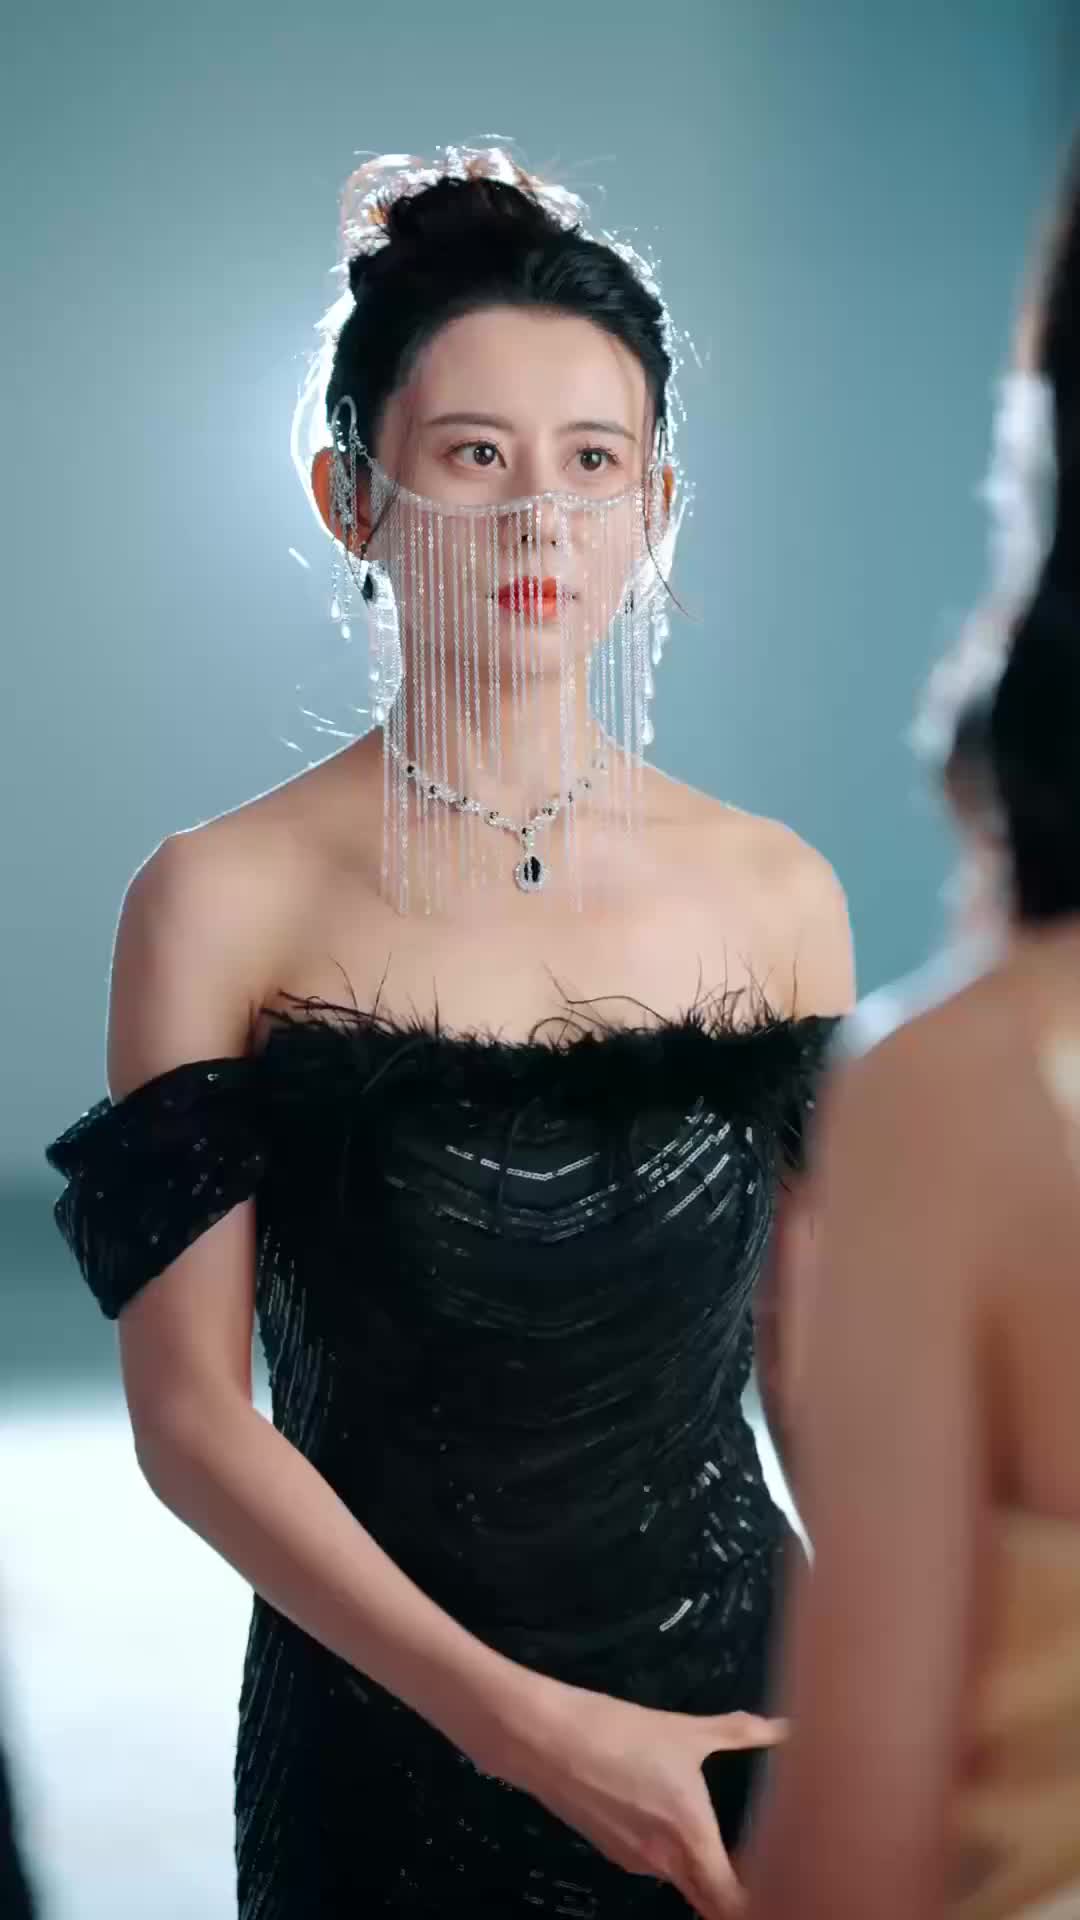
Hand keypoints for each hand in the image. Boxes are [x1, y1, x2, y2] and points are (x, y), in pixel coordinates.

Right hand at [493, 1681, 786, 1917]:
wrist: (545, 1740)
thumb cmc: (621, 1734)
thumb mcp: (684, 1730)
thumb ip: (739, 1732)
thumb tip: (785, 1728)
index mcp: (692, 1840)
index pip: (734, 1904)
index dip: (763, 1901)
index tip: (783, 1882)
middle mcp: (665, 1863)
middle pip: (710, 1901)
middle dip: (734, 1892)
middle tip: (762, 1864)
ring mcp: (634, 1860)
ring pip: (681, 1879)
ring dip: (702, 1868)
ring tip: (722, 1837)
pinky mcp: (611, 1848)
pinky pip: (654, 1862)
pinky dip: (671, 1852)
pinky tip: (668, 1815)